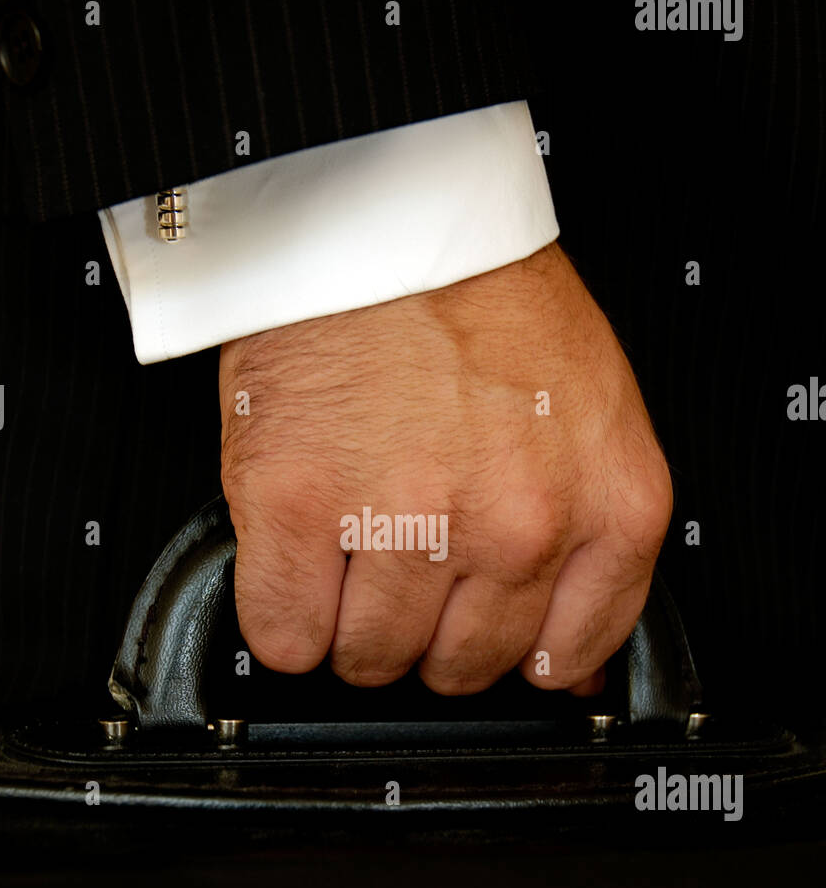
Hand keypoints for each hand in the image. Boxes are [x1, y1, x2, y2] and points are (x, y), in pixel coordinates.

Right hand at [219, 241, 671, 694]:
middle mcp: (517, 525)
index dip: (505, 646)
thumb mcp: (596, 419)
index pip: (560, 659)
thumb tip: (568, 670)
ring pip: (369, 658)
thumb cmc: (484, 302)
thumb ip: (591, 547)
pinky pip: (286, 638)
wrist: (385, 218)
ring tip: (351, 534)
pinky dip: (282, 612)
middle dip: (424, 628)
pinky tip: (301, 550)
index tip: (475, 616)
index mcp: (605, 505)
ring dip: (349, 620)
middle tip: (405, 551)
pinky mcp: (301, 505)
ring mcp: (408, 520)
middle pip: (457, 669)